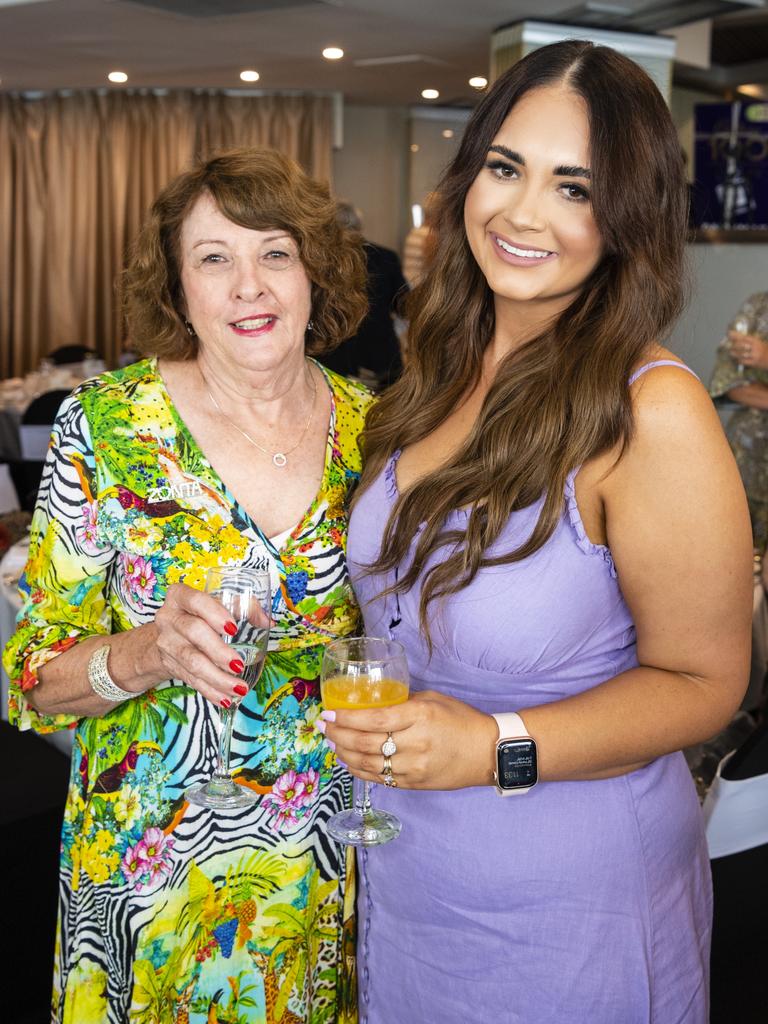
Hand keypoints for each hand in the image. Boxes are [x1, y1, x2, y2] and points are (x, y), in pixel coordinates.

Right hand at [152, 582, 267, 706]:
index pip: (196, 600)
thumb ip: (244, 608)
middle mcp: (169, 617)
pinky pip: (191, 680)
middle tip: (239, 664)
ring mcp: (167, 642)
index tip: (233, 628)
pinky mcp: (170, 664)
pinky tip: (225, 699)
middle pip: (193, 632)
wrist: (167, 635)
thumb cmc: (199, 615)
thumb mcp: (217, 604)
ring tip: (239, 688)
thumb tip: (267, 622)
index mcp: (180, 596)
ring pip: (191, 661)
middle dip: (218, 651)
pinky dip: (210, 691)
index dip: (214, 614)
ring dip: (218, 678)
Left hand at [320, 690, 497, 790]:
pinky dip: (360, 771)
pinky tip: (349, 762)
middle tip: (324, 727)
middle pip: (366, 742)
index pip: (374, 718)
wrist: (488, 752)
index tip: (329, 714)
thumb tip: (374, 703)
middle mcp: (415, 743)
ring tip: (333, 744)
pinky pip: (380, 779)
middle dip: (339, 735)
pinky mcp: (415, 783)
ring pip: (369, 764)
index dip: (347, 718)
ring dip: (345, 754)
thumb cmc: (462, 720)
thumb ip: (403, 702)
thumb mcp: (433, 700)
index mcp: (420, 716)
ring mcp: (414, 766)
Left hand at [727, 330, 767, 368]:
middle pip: (742, 345)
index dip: (736, 335)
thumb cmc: (761, 349)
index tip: (729, 333)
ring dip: (734, 353)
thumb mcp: (756, 342)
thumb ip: (746, 339)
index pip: (744, 337)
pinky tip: (736, 359)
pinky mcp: (754, 363)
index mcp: (756, 341)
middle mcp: (755, 347)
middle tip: (728, 346)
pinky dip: (738, 360)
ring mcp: (755, 355)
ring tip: (731, 353)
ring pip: (741, 354)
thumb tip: (733, 334)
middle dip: (734, 345)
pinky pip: (743, 361)